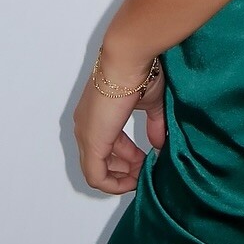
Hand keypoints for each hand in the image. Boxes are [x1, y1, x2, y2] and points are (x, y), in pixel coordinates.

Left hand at [72, 49, 166, 194]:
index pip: (107, 146)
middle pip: (100, 162)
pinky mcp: (92, 142)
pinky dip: (115, 183)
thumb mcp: (150, 103)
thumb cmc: (139, 72)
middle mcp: (85, 126)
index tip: (147, 159)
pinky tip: (134, 179)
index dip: (128, 157)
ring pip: (97, 171)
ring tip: (143, 173)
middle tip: (147, 169)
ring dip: (121, 178)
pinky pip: (96, 176)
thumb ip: (153, 125)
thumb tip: (159, 145)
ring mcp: (85, 134)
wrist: (127, 59)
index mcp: (95, 115)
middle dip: (125, 170)